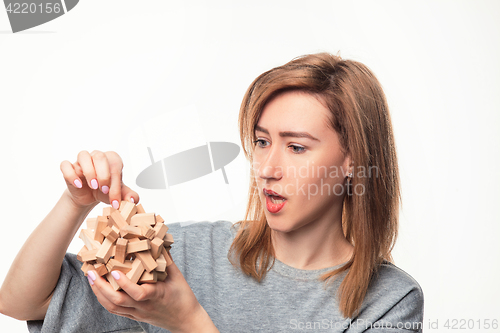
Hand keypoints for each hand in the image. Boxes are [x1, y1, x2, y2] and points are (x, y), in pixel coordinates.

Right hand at [60, 150, 137, 208]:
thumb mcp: (118, 194)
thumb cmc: (104, 191)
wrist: (88, 196)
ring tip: (93, 186)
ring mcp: (82, 160)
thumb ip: (128, 195)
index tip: (115, 201)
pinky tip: (78, 185)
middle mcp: (97, 156)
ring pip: (83, 155)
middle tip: (104, 190)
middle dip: (103, 175)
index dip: (115, 186)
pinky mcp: (69, 167)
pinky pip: (66, 165)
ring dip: (89, 171)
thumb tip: (133, 200)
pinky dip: (71, 174)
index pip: (115, 167)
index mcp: (112, 159)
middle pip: (100, 156)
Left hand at [87, 259, 218, 332]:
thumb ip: (165, 260)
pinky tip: (99, 288)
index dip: (124, 283)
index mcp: (155, 296)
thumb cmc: (183, 297)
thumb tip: (156, 241)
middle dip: (101, 287)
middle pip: (117, 301)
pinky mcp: (135, 316)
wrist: (186, 320)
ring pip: (113, 307)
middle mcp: (143, 307)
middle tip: (91, 272)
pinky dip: (104, 299)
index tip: (114, 271)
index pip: (137, 293)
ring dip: (99, 292)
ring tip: (91, 278)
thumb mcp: (177, 276)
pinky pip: (116, 310)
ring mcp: (137, 313)